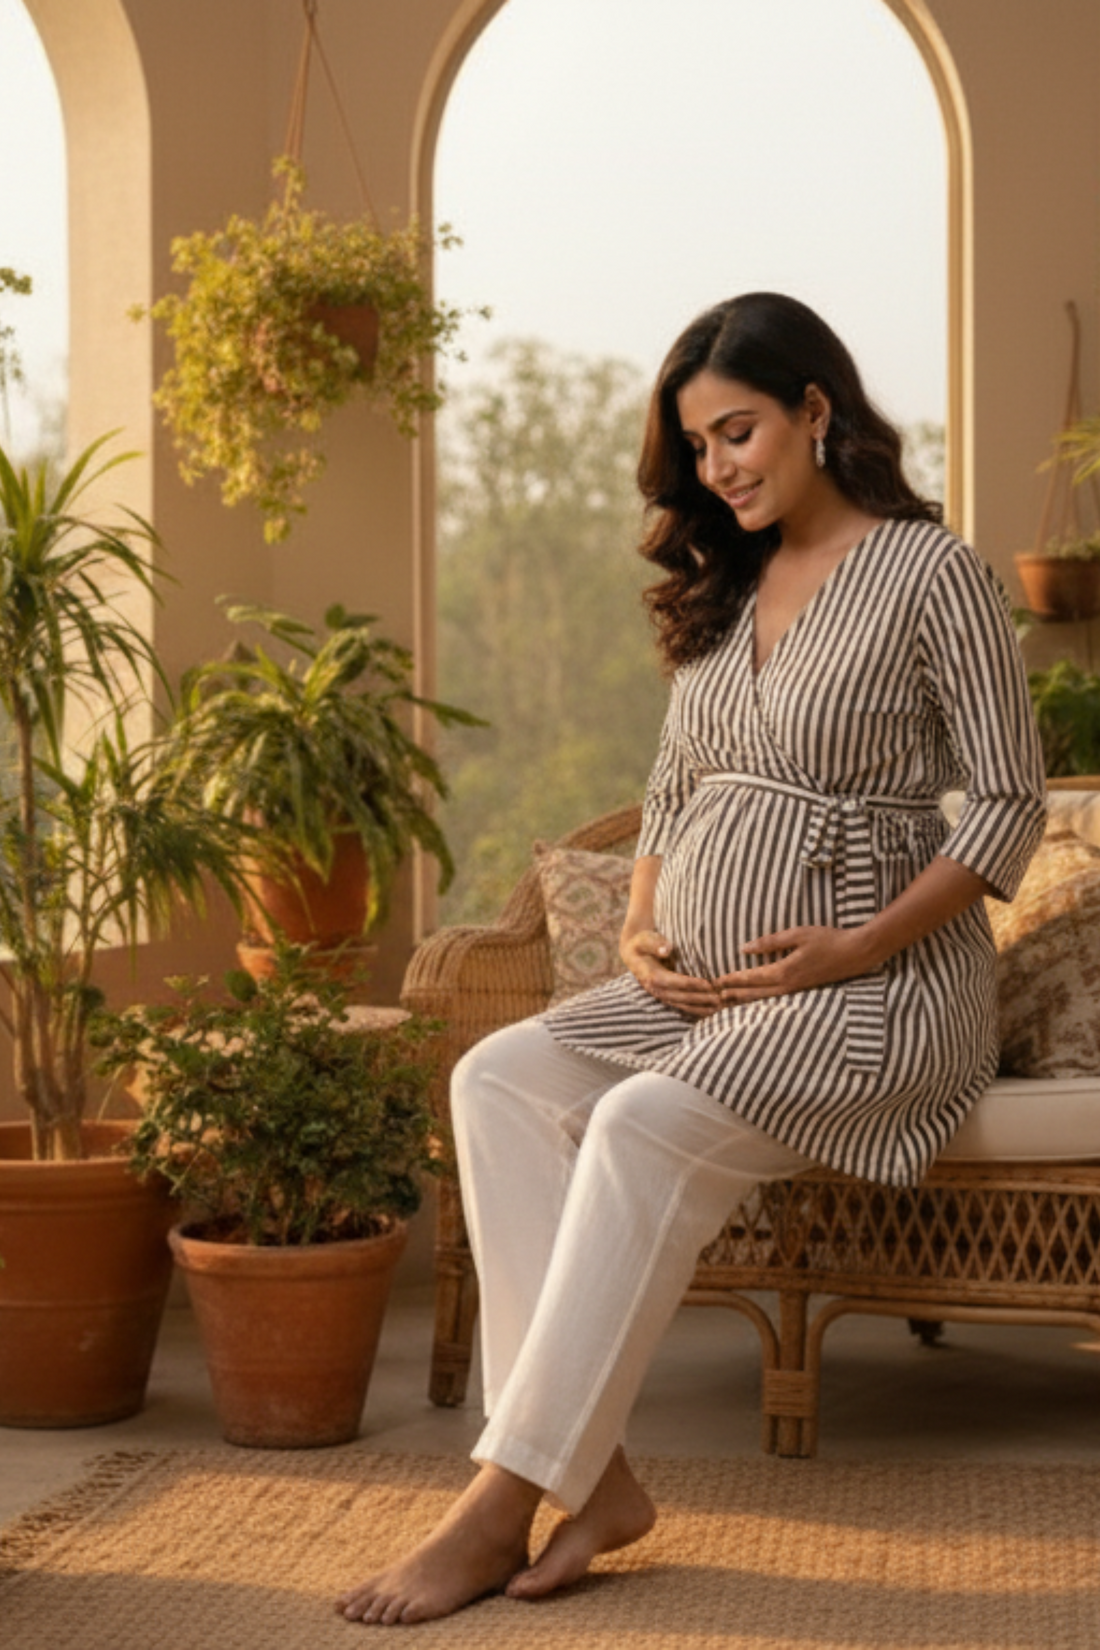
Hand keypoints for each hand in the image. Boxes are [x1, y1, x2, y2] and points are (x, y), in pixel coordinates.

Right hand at [621, 928, 720, 1018]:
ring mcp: (660, 995)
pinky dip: (696, 1010)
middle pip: (679, 997)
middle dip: (700, 998)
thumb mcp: (645, 939)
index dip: (690, 984)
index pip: (672, 982)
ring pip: (682, 1005)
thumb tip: (666, 949)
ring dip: (701, 1007)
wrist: (634, 953)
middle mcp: (655, 989)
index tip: (708, 984)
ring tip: (719, 1007)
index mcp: (650, 975)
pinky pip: (682, 1006)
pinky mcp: (666, 997)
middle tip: (719, 998)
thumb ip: (655, 943)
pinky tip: (711, 1011)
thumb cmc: (642, 943)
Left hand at [714, 925, 873, 1004]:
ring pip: (764, 999)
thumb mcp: (797, 934)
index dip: (732, 980)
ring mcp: (797, 990)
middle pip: (755, 993)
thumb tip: (745, 948)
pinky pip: (776, 999)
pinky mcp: (803, 990)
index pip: (752, 978)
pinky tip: (754, 1000)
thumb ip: (770, 942)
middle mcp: (789, 985)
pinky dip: (760, 1000)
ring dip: (745, 1000)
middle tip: (714, 997)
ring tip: (728, 1003)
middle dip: (733, 994)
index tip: (716, 981)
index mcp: (785, 971)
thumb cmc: (828, 939)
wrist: (856, 953)